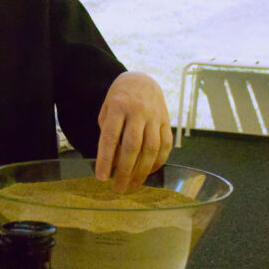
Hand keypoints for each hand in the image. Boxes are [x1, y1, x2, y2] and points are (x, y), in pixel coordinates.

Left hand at [95, 72, 172, 192]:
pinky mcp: (166, 121)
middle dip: (125, 171)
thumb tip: (113, 162)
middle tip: (118, 188)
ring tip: (132, 185)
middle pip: (132, 146)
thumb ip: (108, 132)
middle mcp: (138, 111)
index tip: (102, 178)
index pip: (110, 137)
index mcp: (118, 107)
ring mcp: (155, 116)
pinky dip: (158, 162)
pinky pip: (165, 145)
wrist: (142, 79)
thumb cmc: (119, 98)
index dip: (106, 159)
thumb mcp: (107, 109)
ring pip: (151, 148)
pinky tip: (148, 172)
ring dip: (142, 171)